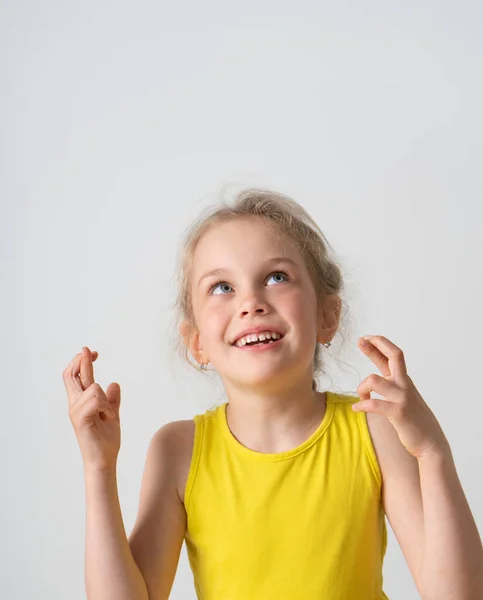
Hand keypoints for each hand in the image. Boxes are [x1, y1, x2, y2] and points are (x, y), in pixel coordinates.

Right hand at [63, 347, 121, 471]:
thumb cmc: (106, 440)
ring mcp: (76, 412)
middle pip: (72, 375)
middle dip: (81, 361)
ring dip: (106, 400)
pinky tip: (108, 418)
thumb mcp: (112, 415)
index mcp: (81, 403)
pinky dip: (106, 407)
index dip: (81, 362)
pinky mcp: (80, 420)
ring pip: (94, 388)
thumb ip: (112, 400)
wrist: (104, 460)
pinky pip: (96, 400)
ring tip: (108, 416)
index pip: (75, 376)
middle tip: (89, 350)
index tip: (92, 353)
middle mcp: (74, 405)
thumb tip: (114, 383)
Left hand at [354, 335, 448, 459]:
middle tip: (360, 341)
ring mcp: (402, 398)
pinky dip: (362, 405)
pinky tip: (356, 408)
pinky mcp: (398, 413)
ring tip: (361, 397)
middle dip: (375, 346)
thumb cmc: (412, 418)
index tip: (365, 337)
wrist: (430, 442)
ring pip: (374, 379)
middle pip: (394, 356)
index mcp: (403, 380)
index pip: (393, 355)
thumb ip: (390, 383)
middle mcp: (404, 385)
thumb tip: (378, 374)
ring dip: (362, 387)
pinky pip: (374, 404)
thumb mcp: (402, 396)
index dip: (379, 343)